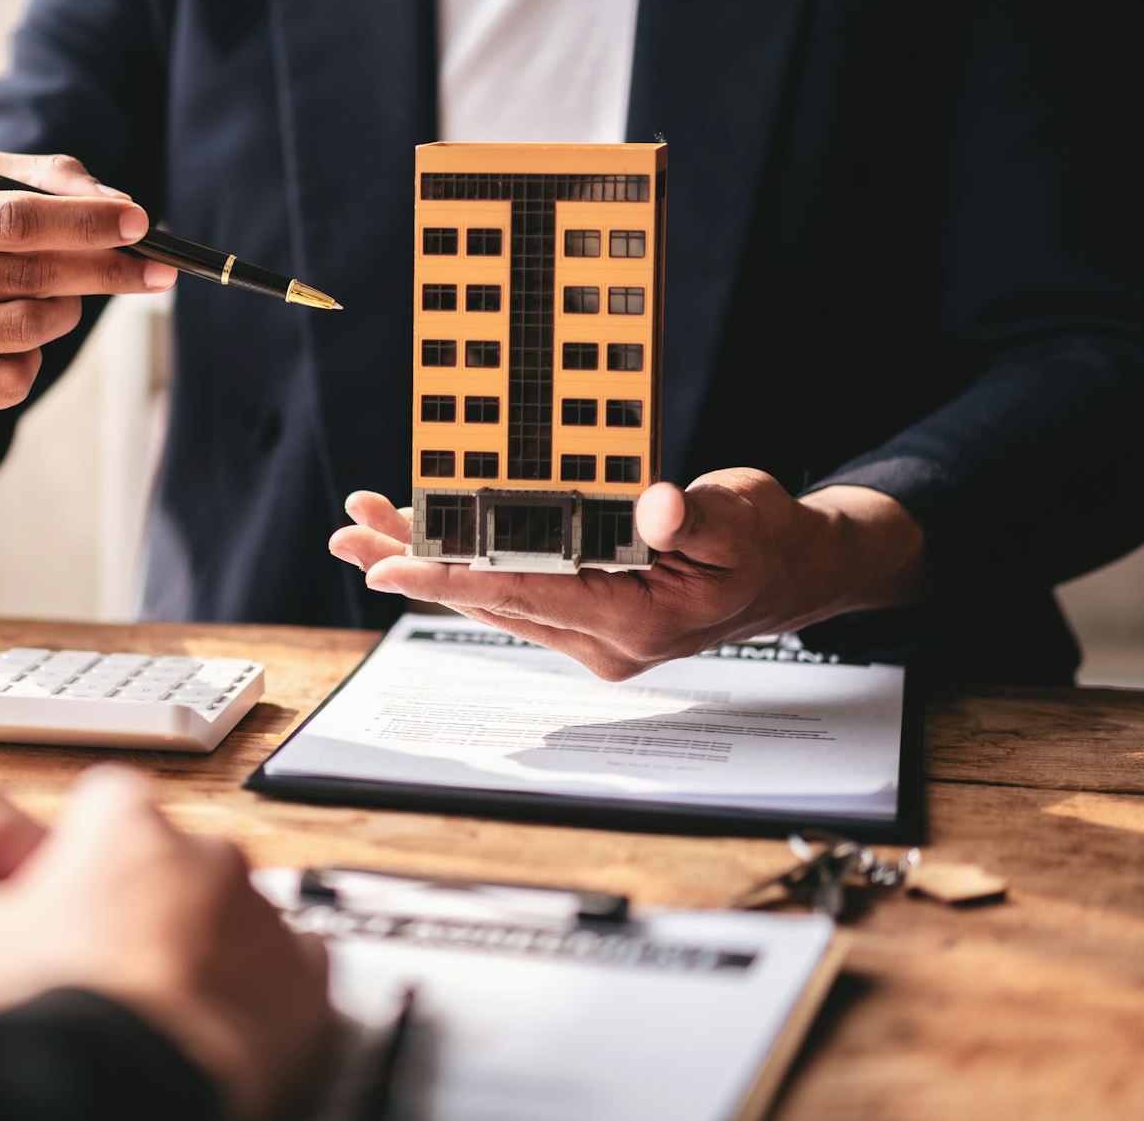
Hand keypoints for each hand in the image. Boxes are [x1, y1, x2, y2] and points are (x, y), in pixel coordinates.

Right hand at [0, 151, 176, 471]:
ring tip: (64, 299)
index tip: (139, 223)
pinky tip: (15, 342)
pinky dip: (33, 357)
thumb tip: (118, 208)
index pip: (9, 218)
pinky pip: (12, 379)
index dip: (82, 222)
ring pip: (28, 327)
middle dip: (103, 269)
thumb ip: (40, 184)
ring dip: (66, 311)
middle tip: (154, 270)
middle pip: (28, 274)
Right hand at [0, 766, 332, 1120]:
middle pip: (175, 859)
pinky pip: (288, 969)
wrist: (127, 1088)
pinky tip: (221, 1026)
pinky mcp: (306, 977)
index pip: (106, 804)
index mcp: (125, 822)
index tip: (69, 893)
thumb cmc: (53, 1010)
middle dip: (151, 900)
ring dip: (207, 946)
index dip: (84, 850)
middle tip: (112, 965)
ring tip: (163, 1008)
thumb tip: (2, 905)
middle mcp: (205, 850)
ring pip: (233, 913)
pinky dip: (262, 991)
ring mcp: (262, 910)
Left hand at [328, 470, 925, 679]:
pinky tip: (424, 538)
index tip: (387, 564)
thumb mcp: (741, 512)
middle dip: (414, 563)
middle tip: (350, 534)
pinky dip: (467, 562)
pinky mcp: (588, 616)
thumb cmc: (767, 540)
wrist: (794, 574)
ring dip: (430, 561)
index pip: (523, 593)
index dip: (451, 575)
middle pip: (490, 597)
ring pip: (494, 595)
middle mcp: (604, 639)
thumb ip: (697, 511)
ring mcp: (592, 634)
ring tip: (367, 529)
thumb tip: (655, 503)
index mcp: (638, 619)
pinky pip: (514, 590)